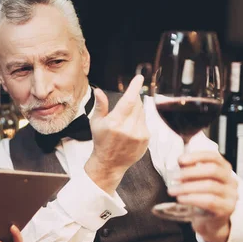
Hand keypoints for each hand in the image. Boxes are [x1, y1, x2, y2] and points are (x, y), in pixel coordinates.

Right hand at [85, 75, 149, 193]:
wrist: (110, 163)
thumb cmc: (101, 141)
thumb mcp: (96, 122)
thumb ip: (100, 105)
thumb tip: (98, 90)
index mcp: (115, 122)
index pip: (128, 100)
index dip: (134, 87)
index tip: (139, 78)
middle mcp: (129, 128)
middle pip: (137, 104)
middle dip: (132, 100)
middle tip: (123, 107)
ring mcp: (139, 134)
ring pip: (142, 112)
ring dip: (135, 111)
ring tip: (125, 122)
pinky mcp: (146, 139)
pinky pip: (145, 122)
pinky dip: (139, 121)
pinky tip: (130, 130)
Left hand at [168, 151, 237, 241]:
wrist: (209, 221)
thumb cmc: (201, 197)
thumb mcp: (195, 181)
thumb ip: (189, 170)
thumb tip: (180, 162)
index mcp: (224, 169)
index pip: (214, 157)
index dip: (197, 156)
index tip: (180, 160)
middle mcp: (231, 180)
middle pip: (213, 170)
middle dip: (190, 172)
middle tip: (173, 177)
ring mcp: (231, 195)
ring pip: (210, 186)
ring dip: (187, 187)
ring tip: (172, 190)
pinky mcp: (227, 209)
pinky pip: (210, 201)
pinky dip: (193, 198)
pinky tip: (181, 199)